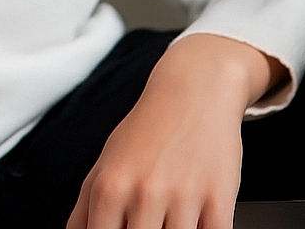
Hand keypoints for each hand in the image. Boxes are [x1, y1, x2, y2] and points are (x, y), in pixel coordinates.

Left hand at [66, 34, 285, 228]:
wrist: (195, 89)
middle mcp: (144, 192)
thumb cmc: (147, 131)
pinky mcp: (219, 200)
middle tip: (147, 221)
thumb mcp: (106, 162)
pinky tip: (196, 220)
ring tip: (168, 218)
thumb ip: (85, 210)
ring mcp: (183, 197)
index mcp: (110, 186)